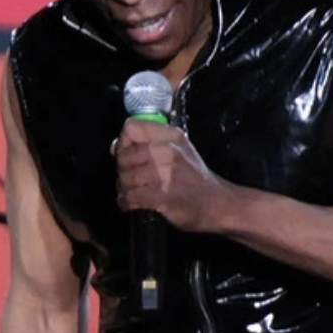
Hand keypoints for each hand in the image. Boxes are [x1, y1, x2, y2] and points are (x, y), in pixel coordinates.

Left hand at [114, 118, 233, 230]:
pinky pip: (130, 197)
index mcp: (171, 136)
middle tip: (130, 178)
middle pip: (124, 156)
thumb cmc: (195, 178)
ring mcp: (165, 174)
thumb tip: (115, 147)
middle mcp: (167, 151)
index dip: (123, 142)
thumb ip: (149, 143)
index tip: (127, 154)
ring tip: (132, 192)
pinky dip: (126, 203)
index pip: (131, 128)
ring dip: (124, 188)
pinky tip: (132, 204)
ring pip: (125, 178)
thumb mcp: (179, 150)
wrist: (217, 204)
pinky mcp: (162, 196)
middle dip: (122, 170)